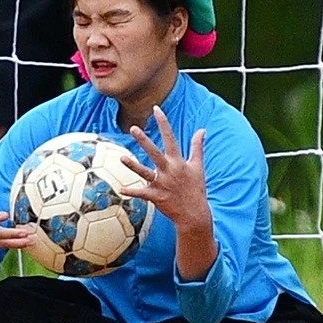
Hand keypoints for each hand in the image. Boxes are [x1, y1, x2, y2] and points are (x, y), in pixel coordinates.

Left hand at [122, 107, 208, 228]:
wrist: (194, 213)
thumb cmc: (196, 188)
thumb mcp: (198, 166)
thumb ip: (197, 146)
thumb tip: (202, 130)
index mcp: (178, 161)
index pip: (170, 138)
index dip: (163, 123)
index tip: (156, 109)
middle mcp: (169, 170)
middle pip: (154, 152)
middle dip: (144, 140)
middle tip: (133, 128)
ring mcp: (162, 184)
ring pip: (145, 172)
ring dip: (133, 166)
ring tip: (122, 158)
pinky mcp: (156, 196)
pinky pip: (142, 193)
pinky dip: (132, 192)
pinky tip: (121, 189)